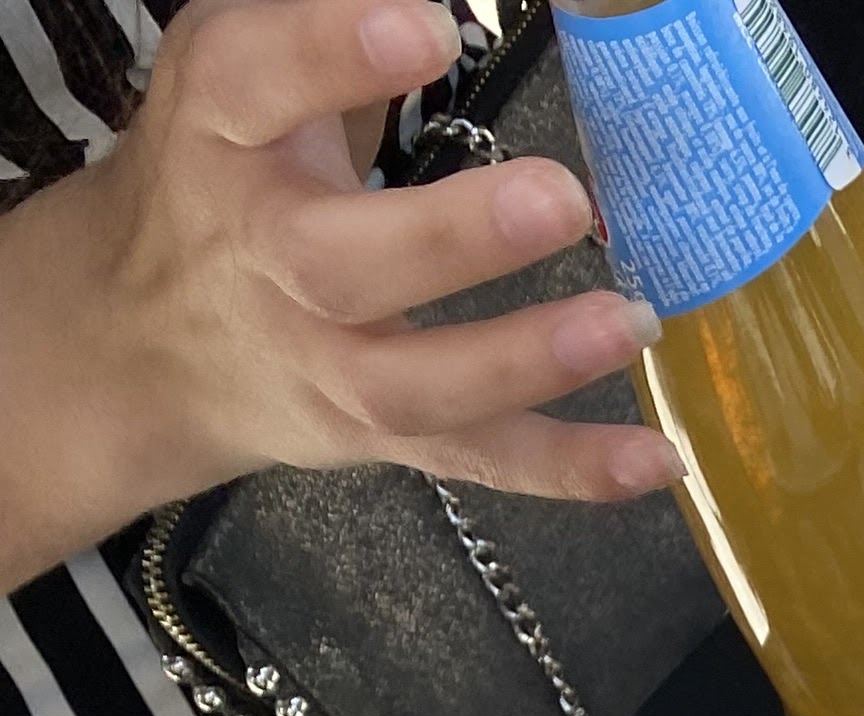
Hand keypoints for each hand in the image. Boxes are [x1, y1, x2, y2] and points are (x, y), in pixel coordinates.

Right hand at [0, 0, 675, 592]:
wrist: (152, 340)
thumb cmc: (224, 169)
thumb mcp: (244, 72)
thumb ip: (334, 32)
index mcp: (221, 130)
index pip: (257, 81)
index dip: (336, 51)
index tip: (429, 29)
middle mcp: (266, 256)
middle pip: (346, 261)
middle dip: (458, 235)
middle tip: (561, 198)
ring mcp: (326, 362)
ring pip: (421, 381)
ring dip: (530, 358)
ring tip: (631, 321)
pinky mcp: (385, 435)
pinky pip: (481, 458)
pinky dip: (570, 468)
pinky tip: (655, 460)